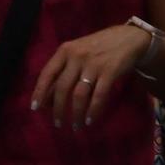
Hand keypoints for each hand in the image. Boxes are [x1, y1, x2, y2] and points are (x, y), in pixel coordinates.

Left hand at [29, 24, 147, 129]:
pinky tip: (90, 120)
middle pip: (62, 87)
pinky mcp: (110, 72)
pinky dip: (93, 111)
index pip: (47, 73)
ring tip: (76, 126)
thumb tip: (48, 96)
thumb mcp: (77, 51)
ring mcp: (94, 64)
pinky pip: (98, 96)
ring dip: (75, 113)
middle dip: (58, 108)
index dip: (40, 92)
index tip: (35, 108)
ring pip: (79, 94)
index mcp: (65, 51)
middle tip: (58, 124)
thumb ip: (63, 69)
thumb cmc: (98, 47)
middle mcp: (77, 56)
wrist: (129, 37)